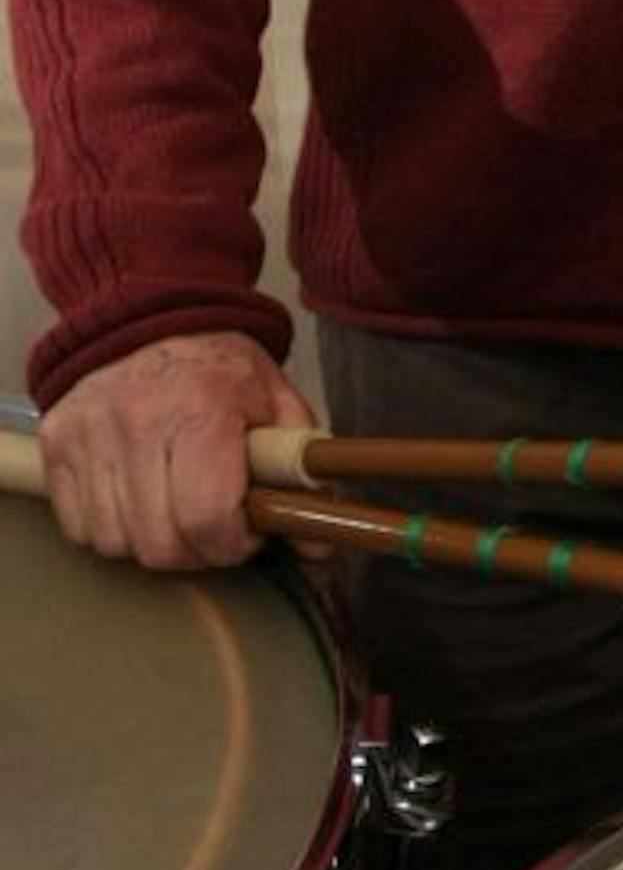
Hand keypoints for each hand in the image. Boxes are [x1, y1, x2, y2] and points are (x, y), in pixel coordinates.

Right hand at [39, 331, 316, 570]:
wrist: (152, 316)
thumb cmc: (220, 369)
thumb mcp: (277, 405)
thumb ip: (300, 475)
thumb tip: (319, 547)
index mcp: (202, 410)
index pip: (208, 517)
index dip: (232, 544)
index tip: (244, 534)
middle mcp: (138, 421)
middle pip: (159, 543)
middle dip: (195, 552)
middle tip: (212, 529)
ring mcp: (90, 433)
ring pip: (115, 542)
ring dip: (150, 542)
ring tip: (173, 510)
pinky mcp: (56, 443)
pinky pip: (78, 527)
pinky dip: (108, 529)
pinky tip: (135, 502)